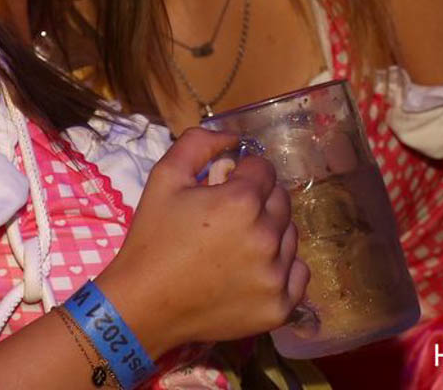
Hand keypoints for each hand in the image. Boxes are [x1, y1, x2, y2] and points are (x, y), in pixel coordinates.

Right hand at [97, 127, 305, 356]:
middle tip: (228, 215)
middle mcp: (267, 236)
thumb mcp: (164, 178)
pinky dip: (282, 266)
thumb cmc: (152, 238)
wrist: (145, 303)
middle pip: (281, 200)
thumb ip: (198, 143)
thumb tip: (232, 137)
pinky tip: (254, 268)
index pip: (264, 169)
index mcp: (241, 201)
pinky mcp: (280, 306)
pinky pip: (298, 272)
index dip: (242, 171)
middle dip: (258, 199)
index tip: (224, 184)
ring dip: (270, 231)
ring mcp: (276, 275)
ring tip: (237, 243)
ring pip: (290, 235)